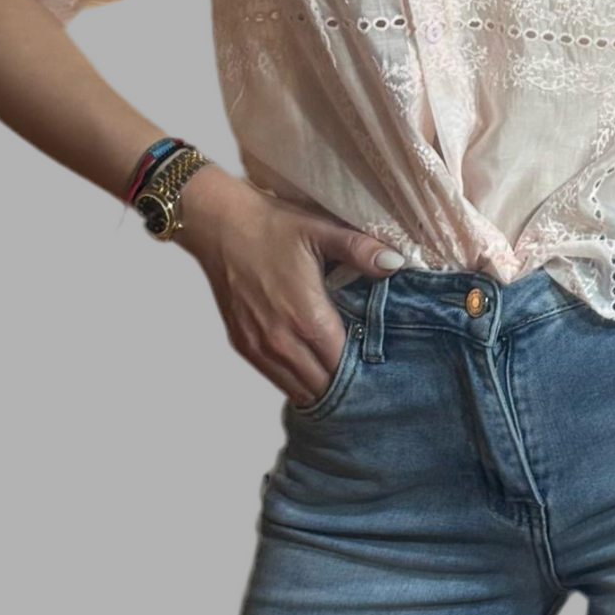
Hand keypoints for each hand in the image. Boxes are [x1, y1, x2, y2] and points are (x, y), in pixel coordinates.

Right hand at [173, 168, 404, 408]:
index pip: (343, 367)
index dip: (364, 370)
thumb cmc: (273, 226)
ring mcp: (258, 347)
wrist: (219, 225)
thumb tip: (396, 264)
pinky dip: (297, 381)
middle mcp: (281, 342)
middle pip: (323, 386)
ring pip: (299, 389)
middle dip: (346, 383)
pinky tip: (312, 369)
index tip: (380, 364)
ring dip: (321, 386)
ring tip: (342, 374)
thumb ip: (361, 250)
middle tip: (367, 372)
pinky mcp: (242, 345)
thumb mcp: (322, 230)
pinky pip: (276, 379)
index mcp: (307, 318)